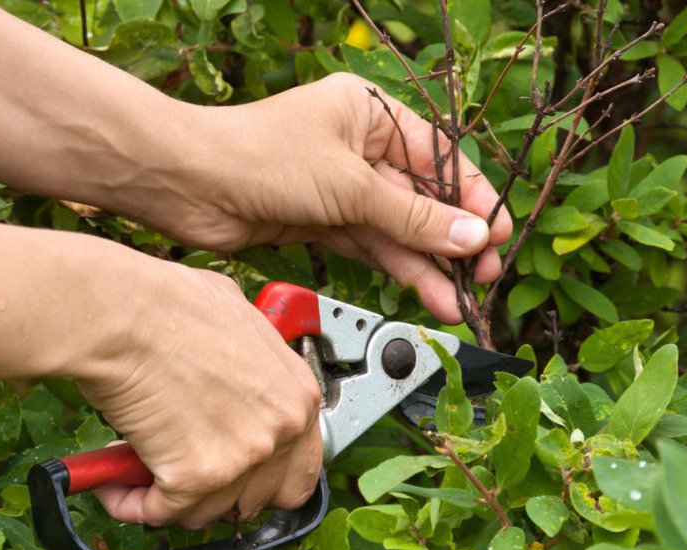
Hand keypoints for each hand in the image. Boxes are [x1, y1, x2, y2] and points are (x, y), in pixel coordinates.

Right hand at [81, 257, 320, 528]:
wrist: (123, 314)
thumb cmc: (171, 307)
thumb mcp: (240, 325)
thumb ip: (254, 367)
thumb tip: (241, 382)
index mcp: (298, 395)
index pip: (300, 470)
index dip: (261, 476)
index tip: (232, 474)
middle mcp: (282, 429)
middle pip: (256, 497)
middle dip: (217, 491)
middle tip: (182, 469)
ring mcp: (245, 457)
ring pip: (208, 510)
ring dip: (171, 497)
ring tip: (140, 465)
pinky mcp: (199, 477)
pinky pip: (161, 512)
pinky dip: (131, 503)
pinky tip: (113, 479)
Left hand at [143, 74, 511, 322]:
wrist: (187, 185)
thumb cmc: (259, 157)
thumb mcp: (350, 186)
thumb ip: (412, 218)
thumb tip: (472, 237)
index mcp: (370, 113)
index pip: (438, 158)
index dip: (471, 198)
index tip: (499, 232)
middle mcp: (358, 147)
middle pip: (420, 198)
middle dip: (452, 239)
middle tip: (484, 275)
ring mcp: (340, 187)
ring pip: (397, 229)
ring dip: (428, 264)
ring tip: (459, 299)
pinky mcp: (322, 220)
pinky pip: (371, 245)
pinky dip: (397, 268)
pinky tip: (426, 291)